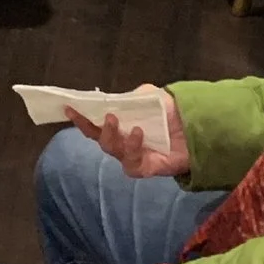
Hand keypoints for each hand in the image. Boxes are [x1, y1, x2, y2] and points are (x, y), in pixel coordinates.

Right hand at [70, 89, 188, 178]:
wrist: (196, 128)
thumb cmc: (170, 113)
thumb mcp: (151, 96)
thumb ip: (133, 96)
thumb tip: (117, 99)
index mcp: (119, 125)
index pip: (94, 124)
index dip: (80, 118)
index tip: (68, 107)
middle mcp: (122, 142)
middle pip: (100, 139)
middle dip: (97, 128)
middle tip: (107, 116)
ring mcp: (132, 156)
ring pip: (113, 151)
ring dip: (114, 137)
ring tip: (122, 123)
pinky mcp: (146, 168)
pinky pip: (132, 163)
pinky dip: (133, 148)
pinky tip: (138, 134)